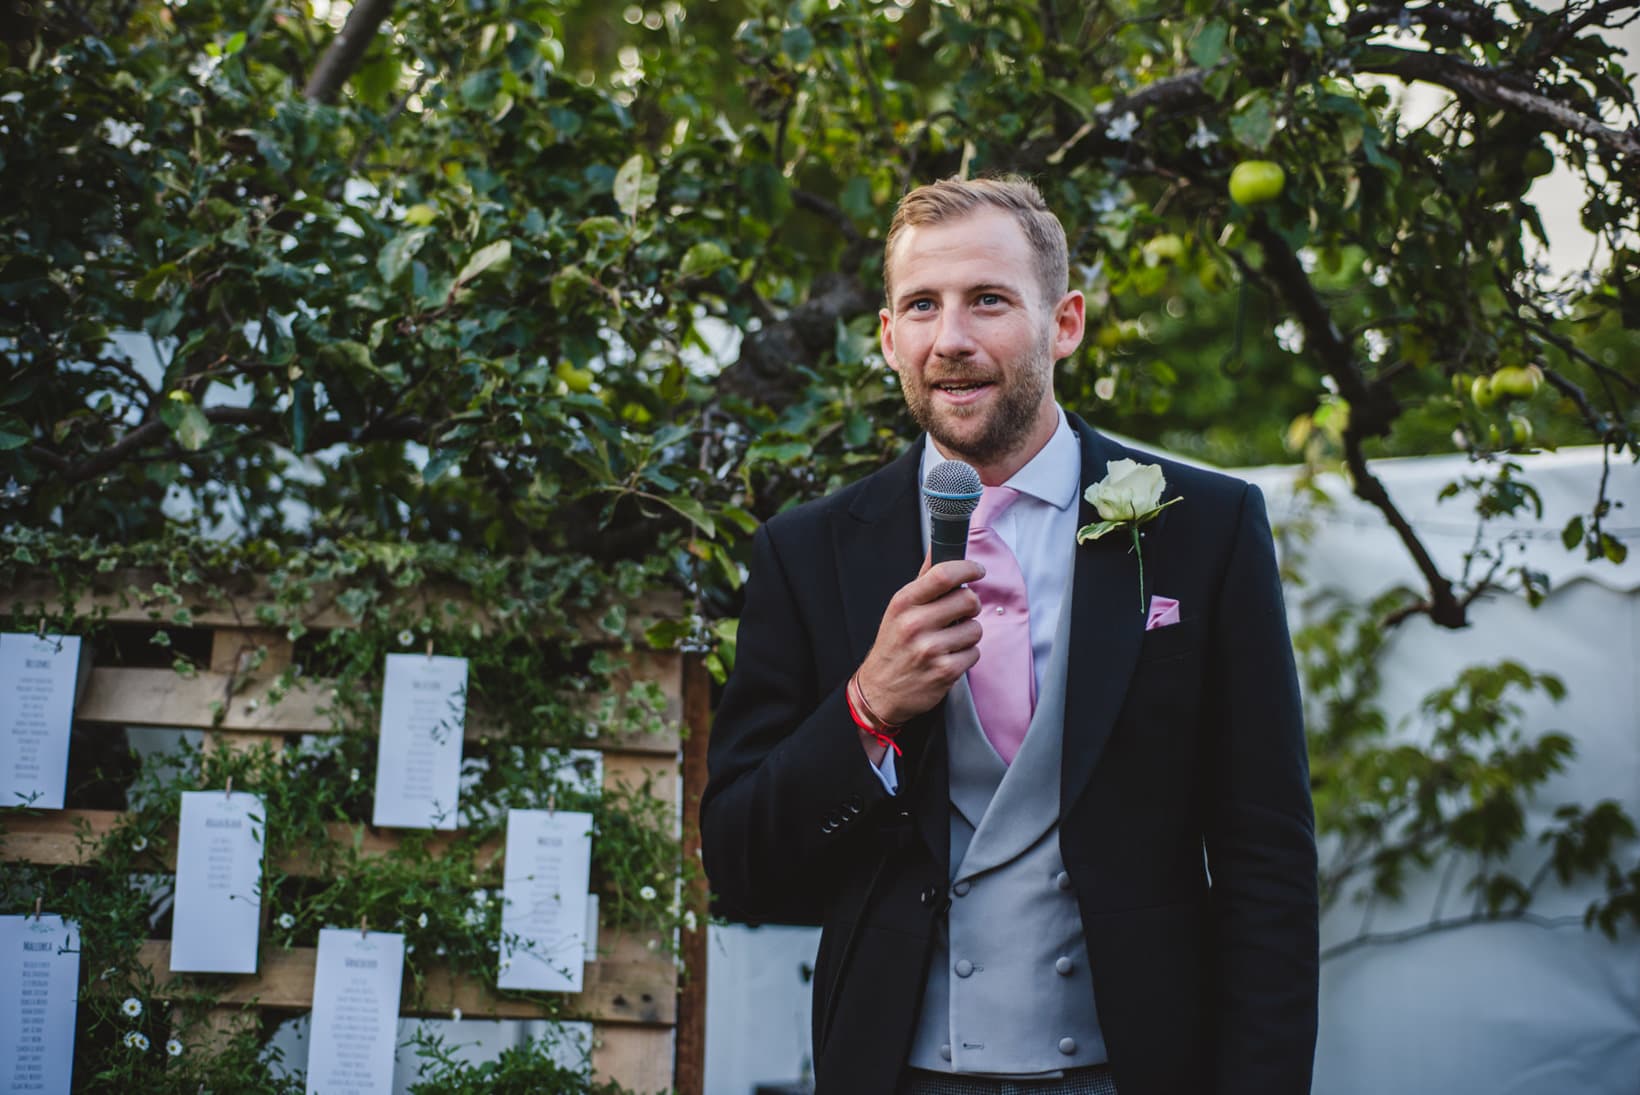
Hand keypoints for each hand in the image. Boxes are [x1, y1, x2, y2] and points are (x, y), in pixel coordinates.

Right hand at [855, 558, 984, 727]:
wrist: (879, 690)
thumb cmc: (894, 645)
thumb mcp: (899, 609)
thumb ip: (924, 580)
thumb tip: (939, 546)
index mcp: (903, 603)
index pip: (943, 574)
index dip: (967, 568)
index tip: (976, 570)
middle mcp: (915, 624)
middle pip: (967, 600)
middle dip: (971, 605)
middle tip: (962, 612)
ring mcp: (930, 649)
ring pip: (975, 628)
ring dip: (968, 633)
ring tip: (951, 640)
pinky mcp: (945, 672)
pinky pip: (975, 653)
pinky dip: (966, 655)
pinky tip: (949, 658)